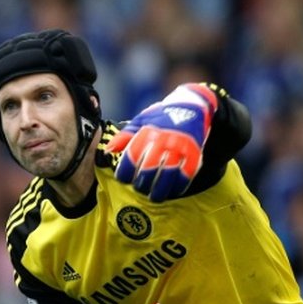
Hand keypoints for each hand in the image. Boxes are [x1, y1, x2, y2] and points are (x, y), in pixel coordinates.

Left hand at [106, 83, 218, 201]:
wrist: (191, 106)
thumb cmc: (161, 118)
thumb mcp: (140, 121)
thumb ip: (124, 137)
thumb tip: (108, 151)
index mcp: (147, 132)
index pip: (132, 156)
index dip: (125, 171)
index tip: (123, 179)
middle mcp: (163, 139)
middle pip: (149, 168)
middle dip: (142, 183)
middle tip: (139, 189)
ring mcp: (180, 146)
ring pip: (168, 173)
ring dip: (160, 189)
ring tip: (155, 197)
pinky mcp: (194, 152)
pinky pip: (187, 173)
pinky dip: (180, 185)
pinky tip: (173, 191)